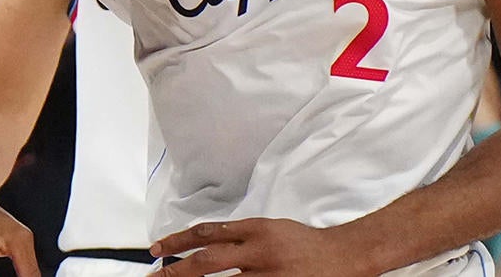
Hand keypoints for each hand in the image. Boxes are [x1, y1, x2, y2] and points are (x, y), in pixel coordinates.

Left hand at [149, 218, 365, 276]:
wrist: (342, 256)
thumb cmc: (304, 243)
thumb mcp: (270, 228)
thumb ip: (240, 236)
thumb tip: (205, 245)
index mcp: (255, 229)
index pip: (207, 233)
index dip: (178, 241)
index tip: (157, 250)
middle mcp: (258, 251)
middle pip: (207, 261)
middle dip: (176, 271)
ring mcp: (267, 276)